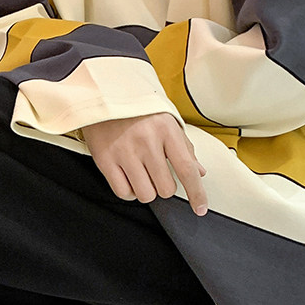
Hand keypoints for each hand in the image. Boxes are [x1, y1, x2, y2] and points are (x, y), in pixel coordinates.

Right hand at [82, 113, 207, 215]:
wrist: (104, 96)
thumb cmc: (138, 111)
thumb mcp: (167, 122)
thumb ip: (184, 148)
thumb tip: (199, 173)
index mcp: (166, 130)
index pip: (186, 169)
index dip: (196, 193)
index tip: (200, 208)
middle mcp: (146, 142)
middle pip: (165, 188)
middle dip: (164, 187)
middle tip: (158, 175)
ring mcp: (124, 152)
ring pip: (145, 194)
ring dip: (147, 191)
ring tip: (142, 177)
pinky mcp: (105, 160)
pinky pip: (123, 192)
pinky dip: (130, 192)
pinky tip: (130, 180)